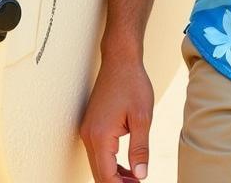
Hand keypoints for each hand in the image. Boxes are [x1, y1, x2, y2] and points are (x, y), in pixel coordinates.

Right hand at [79, 53, 153, 181]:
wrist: (120, 61)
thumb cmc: (132, 84)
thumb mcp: (142, 117)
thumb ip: (140, 148)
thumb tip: (140, 175)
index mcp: (100, 136)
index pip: (106, 175)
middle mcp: (89, 136)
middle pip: (99, 173)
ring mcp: (88, 131)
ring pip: (99, 164)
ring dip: (114, 175)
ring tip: (135, 180)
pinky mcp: (92, 127)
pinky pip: (99, 153)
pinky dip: (111, 163)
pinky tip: (125, 168)